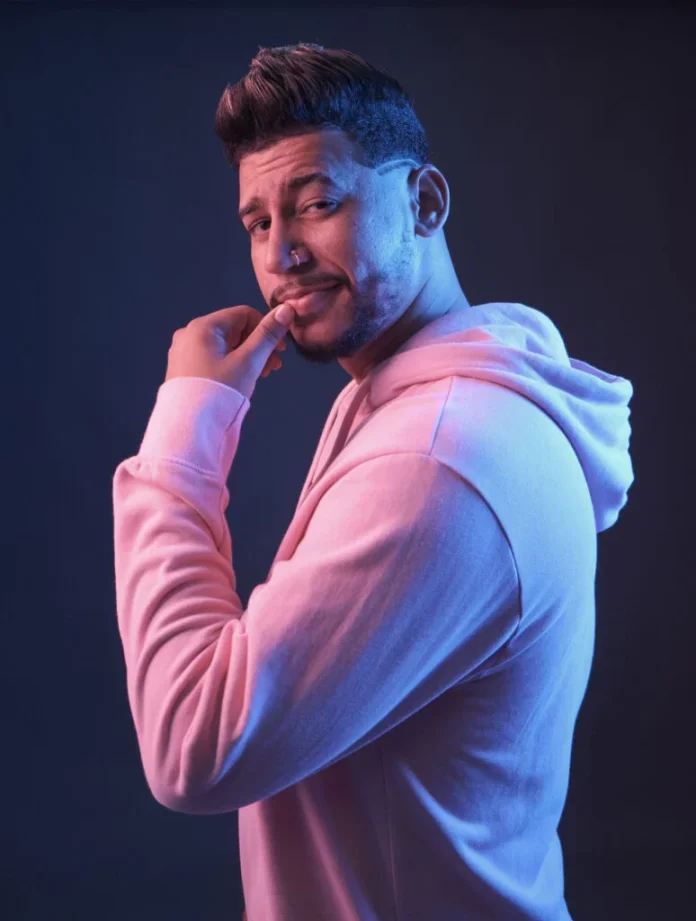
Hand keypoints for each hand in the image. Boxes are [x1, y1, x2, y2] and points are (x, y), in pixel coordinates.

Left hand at [164, 303, 294, 400]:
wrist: (188, 428)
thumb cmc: (220, 391)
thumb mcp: (248, 362)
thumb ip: (267, 335)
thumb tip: (287, 309)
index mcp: (203, 326)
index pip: (244, 314)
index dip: (266, 329)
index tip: (281, 351)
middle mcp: (189, 333)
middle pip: (234, 330)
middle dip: (258, 345)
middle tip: (273, 367)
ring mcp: (183, 351)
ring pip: (224, 345)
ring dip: (247, 356)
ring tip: (262, 375)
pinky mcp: (183, 368)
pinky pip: (213, 357)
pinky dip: (231, 363)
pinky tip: (242, 379)